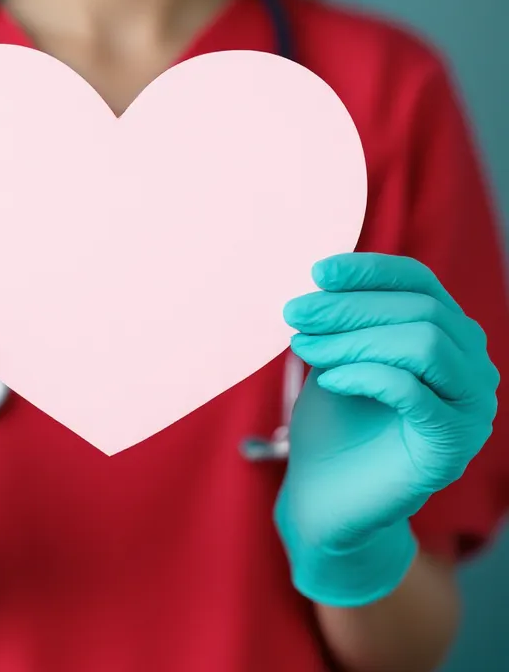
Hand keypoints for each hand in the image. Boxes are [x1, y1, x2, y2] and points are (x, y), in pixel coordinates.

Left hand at [275, 252, 498, 606]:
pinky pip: (415, 391)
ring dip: (355, 340)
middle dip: (349, 307)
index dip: (370, 270)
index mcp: (446, 338)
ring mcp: (470, 410)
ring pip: (425, 344)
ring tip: (307, 348)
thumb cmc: (333, 421)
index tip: (318, 272)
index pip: (421, 283)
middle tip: (295, 314)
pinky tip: (332, 380)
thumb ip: (346, 319)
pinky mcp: (451, 447)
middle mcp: (471, 369)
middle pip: (421, 310)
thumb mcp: (338, 355)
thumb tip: (327, 280)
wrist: (325, 496)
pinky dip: (366, 375)